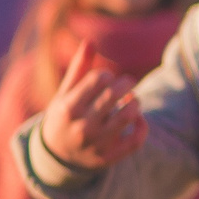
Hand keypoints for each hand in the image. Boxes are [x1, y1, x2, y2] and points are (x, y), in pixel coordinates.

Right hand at [39, 41, 147, 171]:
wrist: (56, 157)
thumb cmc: (63, 117)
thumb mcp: (64, 94)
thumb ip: (78, 69)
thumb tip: (89, 41)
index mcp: (68, 108)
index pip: (99, 79)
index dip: (108, 74)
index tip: (108, 78)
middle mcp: (82, 126)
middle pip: (115, 94)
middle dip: (126, 84)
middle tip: (128, 83)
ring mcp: (97, 144)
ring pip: (129, 115)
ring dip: (136, 102)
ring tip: (132, 99)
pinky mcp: (109, 157)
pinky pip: (136, 140)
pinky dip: (142, 126)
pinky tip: (137, 118)